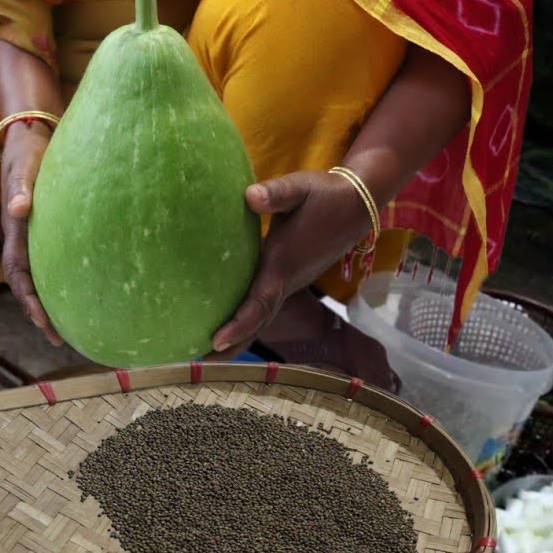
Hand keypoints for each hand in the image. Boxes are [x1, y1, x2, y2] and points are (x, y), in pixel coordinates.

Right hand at [0, 122, 64, 345]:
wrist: (32, 136)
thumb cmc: (28, 151)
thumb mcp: (23, 165)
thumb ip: (21, 186)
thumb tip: (18, 209)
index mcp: (15, 229)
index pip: (19, 273)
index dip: (29, 300)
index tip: (43, 320)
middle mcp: (24, 237)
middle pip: (29, 284)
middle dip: (41, 312)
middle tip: (59, 338)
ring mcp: (36, 235)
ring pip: (42, 275)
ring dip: (52, 301)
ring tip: (71, 326)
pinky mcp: (50, 228)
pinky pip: (54, 260)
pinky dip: (64, 280)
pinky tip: (83, 290)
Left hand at [205, 170, 372, 359]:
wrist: (357, 205)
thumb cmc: (324, 195)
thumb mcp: (301, 188)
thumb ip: (277, 193)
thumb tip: (250, 196)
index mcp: (283, 264)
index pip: (260, 301)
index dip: (239, 323)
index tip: (215, 341)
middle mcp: (286, 281)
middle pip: (258, 322)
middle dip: (232, 346)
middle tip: (196, 364)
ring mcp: (289, 283)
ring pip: (261, 318)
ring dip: (236, 338)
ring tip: (202, 355)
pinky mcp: (288, 279)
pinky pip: (263, 307)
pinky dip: (245, 321)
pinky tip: (224, 323)